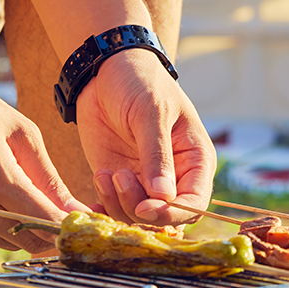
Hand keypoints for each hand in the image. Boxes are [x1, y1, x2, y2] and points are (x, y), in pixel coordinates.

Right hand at [0, 87, 89, 250]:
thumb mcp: (21, 134)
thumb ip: (48, 177)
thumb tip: (76, 211)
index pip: (41, 220)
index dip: (65, 226)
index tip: (81, 222)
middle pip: (24, 239)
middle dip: (48, 231)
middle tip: (59, 212)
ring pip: (6, 242)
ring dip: (25, 228)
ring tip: (27, 198)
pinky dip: (4, 226)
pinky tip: (4, 201)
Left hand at [76, 49, 214, 224]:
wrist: (105, 70)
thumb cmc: (140, 83)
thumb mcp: (151, 113)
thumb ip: (157, 155)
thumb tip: (163, 196)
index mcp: (195, 162)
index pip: (194, 203)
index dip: (172, 213)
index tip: (144, 207)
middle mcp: (174, 178)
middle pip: (166, 217)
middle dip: (140, 209)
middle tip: (118, 178)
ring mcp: (145, 182)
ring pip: (137, 217)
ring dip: (118, 204)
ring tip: (105, 173)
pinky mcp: (119, 181)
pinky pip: (114, 208)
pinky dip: (102, 209)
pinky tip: (93, 197)